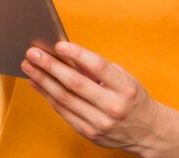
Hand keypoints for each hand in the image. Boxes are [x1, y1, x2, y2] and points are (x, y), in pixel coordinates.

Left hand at [21, 42, 165, 154]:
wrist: (148, 132)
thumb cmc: (134, 99)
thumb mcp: (125, 79)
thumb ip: (100, 70)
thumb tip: (70, 56)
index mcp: (125, 88)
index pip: (98, 66)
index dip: (77, 54)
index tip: (59, 44)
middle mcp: (112, 106)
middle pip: (75, 83)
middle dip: (50, 66)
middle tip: (33, 53)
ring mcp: (100, 122)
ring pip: (65, 99)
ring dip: (43, 81)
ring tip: (29, 67)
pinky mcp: (89, 133)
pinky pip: (64, 112)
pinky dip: (48, 97)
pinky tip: (38, 84)